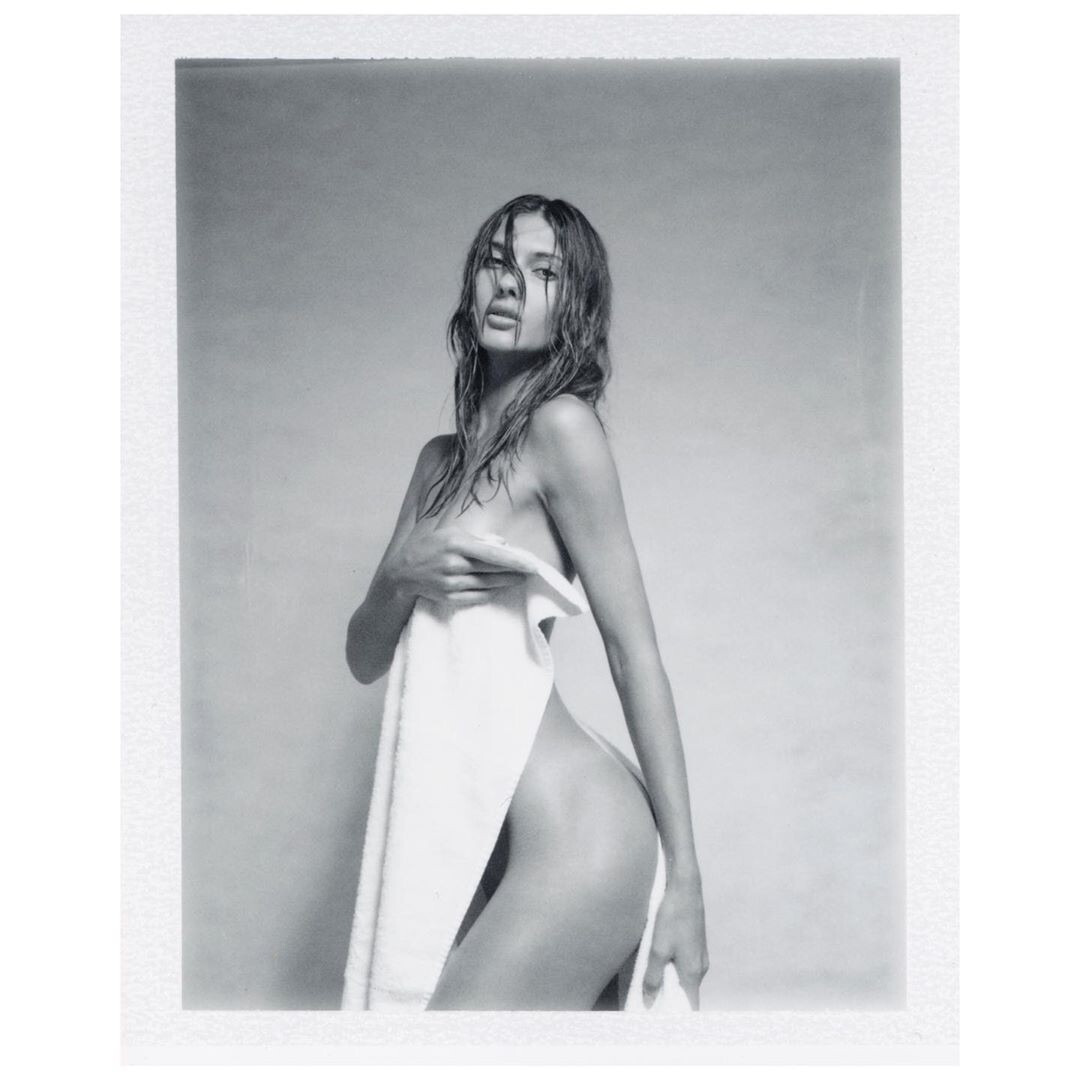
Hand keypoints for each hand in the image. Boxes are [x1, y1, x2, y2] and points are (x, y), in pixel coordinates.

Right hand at [391, 526, 529, 606]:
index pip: (492, 554)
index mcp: (456, 544)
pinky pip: (478, 597)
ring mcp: (452, 583)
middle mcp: (455, 564)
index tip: (532, 564)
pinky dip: (491, 592)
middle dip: (515, 572)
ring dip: (506, 583)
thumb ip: (477, 538)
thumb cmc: (429, 547)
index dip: (514, 561)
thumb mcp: (450, 533)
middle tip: (531, 571)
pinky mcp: (450, 597)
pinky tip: (500, 588)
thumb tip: (503, 544)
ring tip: (520, 579)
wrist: (403, 572)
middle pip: (493, 571)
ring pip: (488, 585)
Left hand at [642, 869, 708, 1009]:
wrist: (686, 886)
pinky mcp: (694, 943)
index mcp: (693, 973)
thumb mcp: (657, 948)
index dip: (677, 1017)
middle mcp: (700, 967)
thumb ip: (653, 977)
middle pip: (686, 993)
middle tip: (648, 1006)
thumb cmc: (673, 916)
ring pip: (684, 977)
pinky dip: (672, 968)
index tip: (662, 1024)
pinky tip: (657, 964)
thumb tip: (649, 1000)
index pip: (690, 1007)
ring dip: (669, 983)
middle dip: (669, 1001)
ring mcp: (699, 954)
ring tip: (648, 987)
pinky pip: (684, 964)